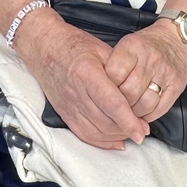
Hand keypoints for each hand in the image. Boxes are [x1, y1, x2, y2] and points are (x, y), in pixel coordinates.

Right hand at [16, 10, 147, 149]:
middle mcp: (75, 93)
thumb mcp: (101, 49)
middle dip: (127, 130)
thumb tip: (139, 94)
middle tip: (142, 130)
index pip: (112, 104)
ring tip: (131, 132)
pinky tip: (115, 140)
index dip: (129, 121)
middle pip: (105, 122)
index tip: (142, 131)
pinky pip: (83, 135)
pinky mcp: (64, 113)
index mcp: (87, 73)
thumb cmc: (74, 44)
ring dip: (116, 136)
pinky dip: (101, 142)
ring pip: (96, 132)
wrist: (43, 48)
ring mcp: (67, 106)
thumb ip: (119, 71)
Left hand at [104, 19, 186, 121]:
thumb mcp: (126, 46)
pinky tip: (142, 113)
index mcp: (133, 47)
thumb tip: (100, 93)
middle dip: (119, 104)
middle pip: (128, 92)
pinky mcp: (177, 86)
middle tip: (115, 107)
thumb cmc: (146, 46)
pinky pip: (160, 109)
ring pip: (144, 104)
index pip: (113, 75)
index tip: (103, 93)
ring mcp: (165, 73)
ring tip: (129, 111)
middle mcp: (150, 59)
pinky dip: (148, 116)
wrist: (178, 41)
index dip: (106, 89)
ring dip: (134, 114)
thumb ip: (113, 65)